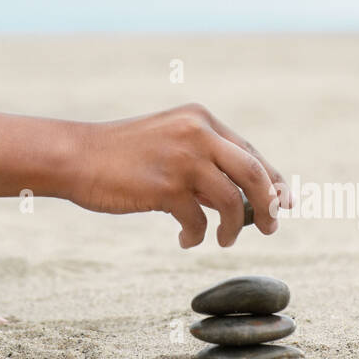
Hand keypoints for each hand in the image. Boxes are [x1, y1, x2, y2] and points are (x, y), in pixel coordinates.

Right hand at [67, 102, 290, 247]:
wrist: (76, 156)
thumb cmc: (119, 154)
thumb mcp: (168, 143)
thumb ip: (203, 161)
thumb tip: (243, 198)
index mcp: (199, 118)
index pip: (250, 151)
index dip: (272, 180)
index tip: (283, 203)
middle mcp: (196, 132)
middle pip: (253, 173)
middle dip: (268, 204)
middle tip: (270, 227)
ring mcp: (182, 158)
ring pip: (232, 201)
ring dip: (233, 227)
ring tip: (223, 240)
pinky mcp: (165, 186)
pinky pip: (199, 220)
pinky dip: (197, 235)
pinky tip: (186, 240)